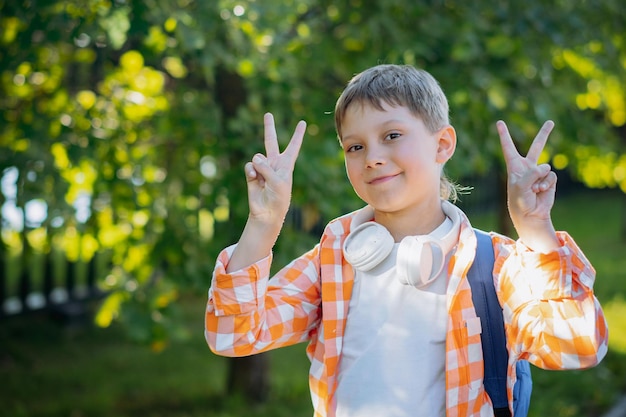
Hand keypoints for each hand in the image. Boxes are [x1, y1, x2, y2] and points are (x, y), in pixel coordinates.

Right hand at [244, 113, 306, 225]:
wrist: (267, 213)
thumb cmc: (279, 198)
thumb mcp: (278, 181)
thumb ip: (267, 167)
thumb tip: (254, 158)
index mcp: (286, 164)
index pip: (293, 146)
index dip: (297, 135)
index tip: (302, 122)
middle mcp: (274, 164)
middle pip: (271, 142)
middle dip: (269, 128)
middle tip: (268, 114)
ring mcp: (262, 168)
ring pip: (257, 156)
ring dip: (259, 166)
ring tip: (263, 178)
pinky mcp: (252, 174)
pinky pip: (249, 166)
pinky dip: (251, 171)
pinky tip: (254, 178)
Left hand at [497, 120, 558, 250]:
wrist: (531, 215)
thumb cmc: (520, 201)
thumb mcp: (520, 186)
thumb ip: (531, 173)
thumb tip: (545, 167)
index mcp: (514, 167)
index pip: (509, 147)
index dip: (504, 135)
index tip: (499, 122)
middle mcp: (527, 167)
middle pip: (536, 147)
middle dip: (544, 134)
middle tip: (551, 122)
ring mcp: (539, 173)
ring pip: (545, 165)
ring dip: (540, 179)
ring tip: (534, 189)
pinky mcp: (549, 179)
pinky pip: (551, 176)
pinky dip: (547, 184)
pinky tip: (541, 191)